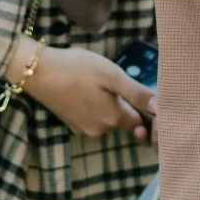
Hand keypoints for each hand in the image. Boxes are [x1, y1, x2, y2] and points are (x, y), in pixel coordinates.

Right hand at [23, 43, 156, 142]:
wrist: (39, 72)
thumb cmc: (78, 69)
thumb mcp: (111, 75)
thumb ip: (136, 93)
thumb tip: (160, 107)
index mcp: (113, 118)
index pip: (140, 122)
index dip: (144, 108)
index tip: (140, 92)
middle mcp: (100, 129)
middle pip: (123, 120)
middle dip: (123, 103)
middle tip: (115, 80)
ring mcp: (83, 128)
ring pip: (106, 118)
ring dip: (107, 103)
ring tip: (98, 82)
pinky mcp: (71, 124)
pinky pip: (91, 116)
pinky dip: (92, 105)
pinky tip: (85, 88)